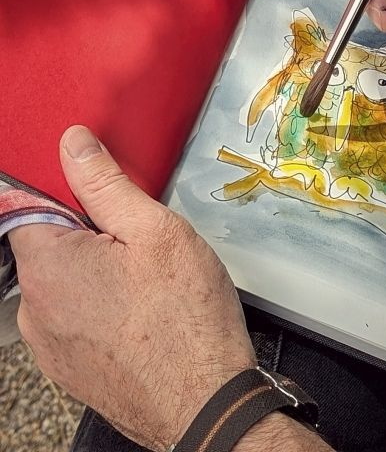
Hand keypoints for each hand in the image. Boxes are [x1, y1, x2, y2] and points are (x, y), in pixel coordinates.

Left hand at [9, 126, 256, 451]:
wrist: (203, 401)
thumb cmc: (185, 318)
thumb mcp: (156, 231)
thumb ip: (106, 184)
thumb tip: (73, 144)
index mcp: (48, 265)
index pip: (23, 204)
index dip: (62, 189)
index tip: (96, 193)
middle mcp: (34, 308)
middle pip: (47, 244)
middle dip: (87, 231)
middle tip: (139, 239)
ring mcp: (48, 343)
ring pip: (63, 281)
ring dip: (94, 270)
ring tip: (146, 280)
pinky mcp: (67, 367)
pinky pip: (73, 316)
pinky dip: (99, 304)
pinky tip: (141, 310)